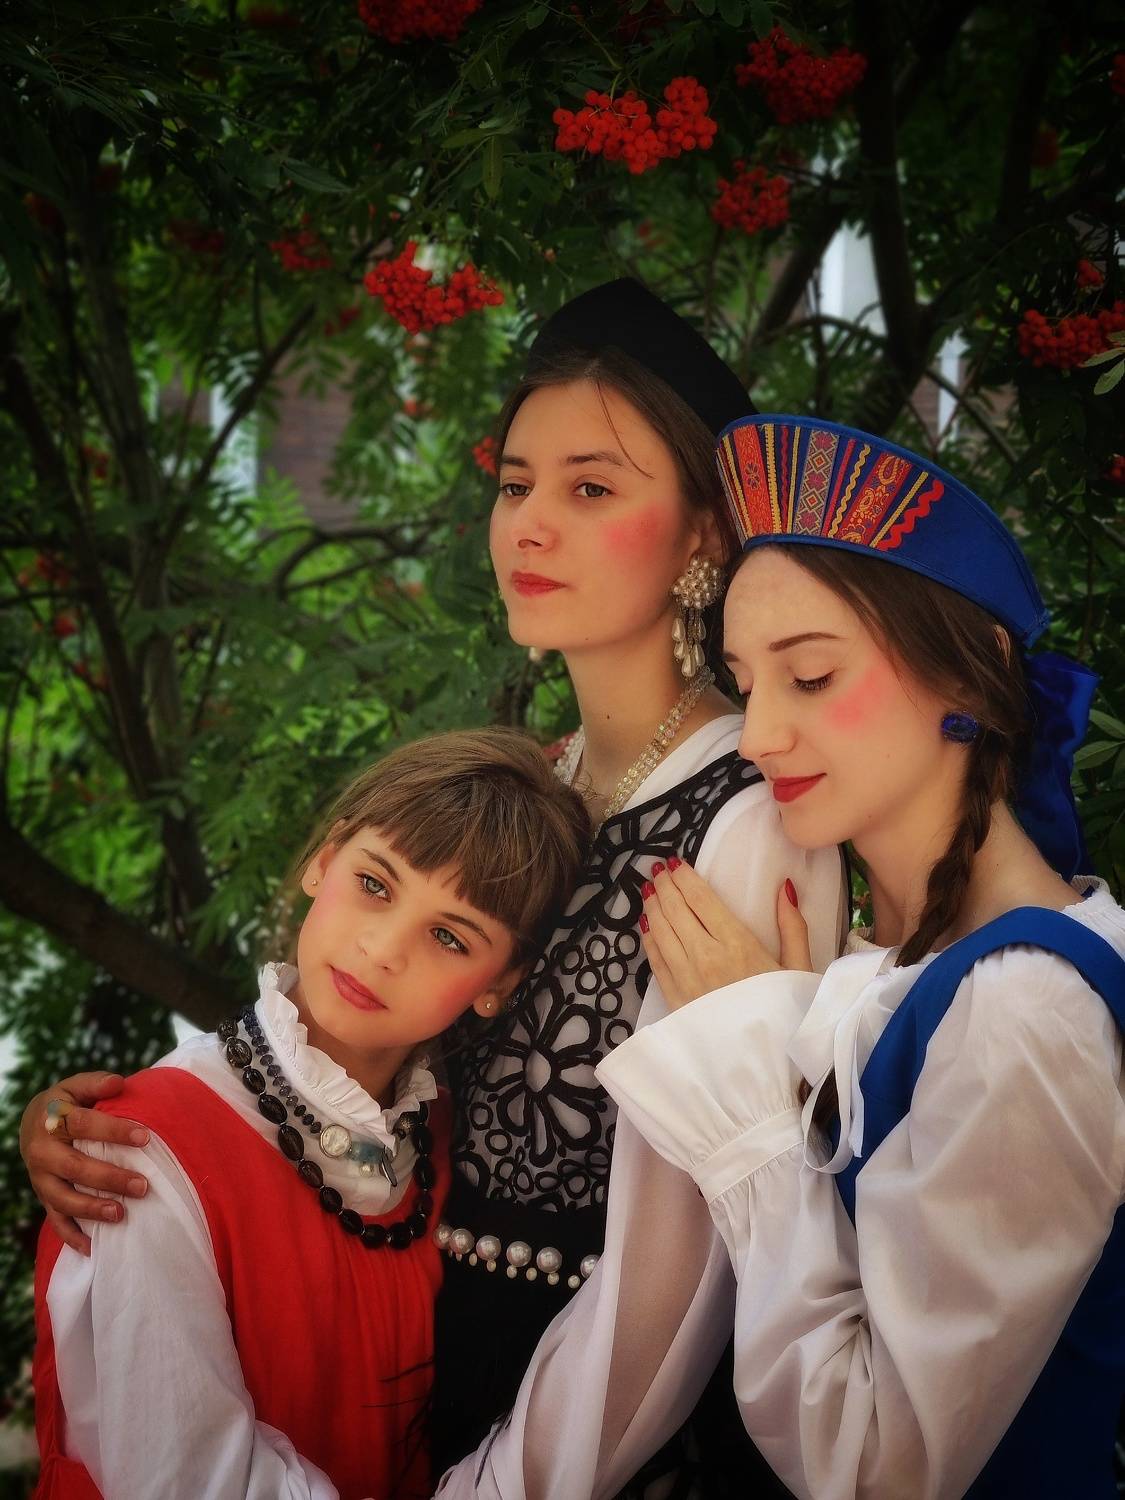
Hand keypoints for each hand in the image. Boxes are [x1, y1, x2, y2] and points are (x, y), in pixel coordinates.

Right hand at [20, 1073, 150, 1255]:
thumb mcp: (77, 1086)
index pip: (84, 1125)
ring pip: (63, 1198)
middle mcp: (42, 1151)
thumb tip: (119, 1083)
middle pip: (75, 1167)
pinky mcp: (43, 1197)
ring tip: (121, 1214)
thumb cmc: (67, 1103)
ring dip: (92, 1209)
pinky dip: (71, 1236)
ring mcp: (41, 1178)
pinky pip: (55, 1220)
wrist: (33, 1123)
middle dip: (110, 1178)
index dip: (115, 1131)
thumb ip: (97, 1083)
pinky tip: (92, 1248)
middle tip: (143, 1186)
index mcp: (53, 1119)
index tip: (145, 1138)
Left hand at [640, 858, 812, 1010]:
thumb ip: (792, 926)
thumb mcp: (799, 969)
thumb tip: (784, 887)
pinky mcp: (673, 997)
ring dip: (653, 907)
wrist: (762, 1063)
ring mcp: (685, 977)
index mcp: (737, 944)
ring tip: (649, 891)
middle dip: (664, 886)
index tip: (675, 863)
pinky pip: (654, 959)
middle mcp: (705, 956)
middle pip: (675, 910)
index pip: (700, 899)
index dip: (684, 877)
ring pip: (660, 930)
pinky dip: (648, 937)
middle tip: (657, 871)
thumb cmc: (784, 1014)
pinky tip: (647, 925)